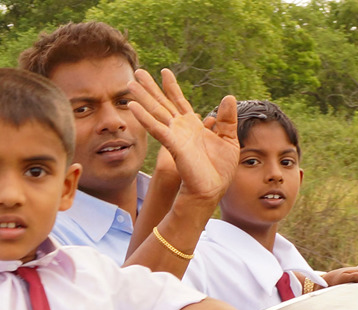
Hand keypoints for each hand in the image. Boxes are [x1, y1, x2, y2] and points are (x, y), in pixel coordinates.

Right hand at [124, 70, 238, 203]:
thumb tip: (228, 97)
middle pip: (161, 103)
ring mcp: (174, 135)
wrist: (212, 189)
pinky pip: (156, 128)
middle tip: (136, 72)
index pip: (179, 101)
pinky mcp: (172, 144)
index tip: (164, 71)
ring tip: (129, 84)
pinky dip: (144, 117)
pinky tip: (133, 106)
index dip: (172, 86)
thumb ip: (227, 119)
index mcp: (193, 126)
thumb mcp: (229, 140)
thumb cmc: (219, 170)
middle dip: (149, 87)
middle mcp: (180, 128)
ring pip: (155, 112)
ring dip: (141, 97)